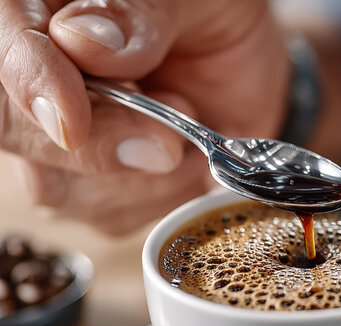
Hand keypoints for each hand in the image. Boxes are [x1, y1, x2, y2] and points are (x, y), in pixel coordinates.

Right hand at [1, 0, 289, 232]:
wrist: (242, 50)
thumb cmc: (210, 11)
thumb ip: (139, 14)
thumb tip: (85, 42)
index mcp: (44, 18)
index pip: (6, 51)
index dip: (32, 87)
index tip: (72, 122)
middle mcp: (43, 83)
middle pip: (18, 135)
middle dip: (98, 147)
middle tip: (168, 138)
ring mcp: (70, 137)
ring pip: (60, 189)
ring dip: (140, 176)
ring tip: (187, 120)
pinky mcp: (106, 181)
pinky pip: (110, 215)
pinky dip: (161, 196)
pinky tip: (190, 156)